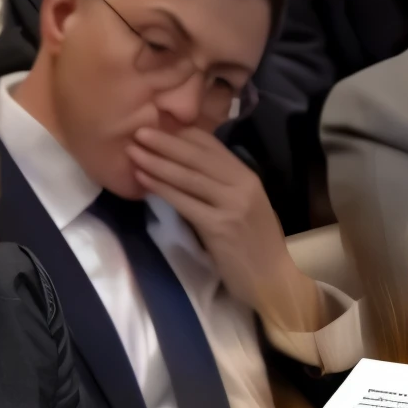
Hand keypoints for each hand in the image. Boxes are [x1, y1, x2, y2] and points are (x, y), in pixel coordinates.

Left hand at [127, 126, 322, 335]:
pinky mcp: (219, 227)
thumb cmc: (257, 245)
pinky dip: (162, 189)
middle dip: (165, 142)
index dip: (182, 135)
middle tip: (138, 131)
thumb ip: (224, 186)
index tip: (158, 127)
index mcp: (248, 177)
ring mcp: (232, 205)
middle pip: (198, 156)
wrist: (275, 280)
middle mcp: (242, 186)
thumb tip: (190, 168)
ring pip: (188, 177)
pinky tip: (144, 180)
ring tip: (132, 152)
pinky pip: (185, 202)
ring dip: (157, 162)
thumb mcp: (247, 206)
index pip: (212, 146)